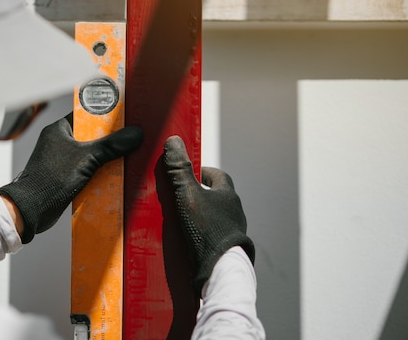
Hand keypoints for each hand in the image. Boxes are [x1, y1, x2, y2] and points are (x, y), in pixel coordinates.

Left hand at [0, 113, 142, 243]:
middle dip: (109, 141)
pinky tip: (115, 176)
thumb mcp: (86, 158)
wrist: (30, 209)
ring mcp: (61, 160)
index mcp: (59, 129)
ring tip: (127, 157)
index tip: (124, 118)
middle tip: (130, 139)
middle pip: (91, 136)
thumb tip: (135, 133)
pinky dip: (99, 173)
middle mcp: (59, 142)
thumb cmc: (52, 177)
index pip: (86, 115)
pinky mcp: (64, 177)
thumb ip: (110, 146)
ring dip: (105, 159)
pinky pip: (87, 170)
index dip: (105, 116)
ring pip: (90, 155)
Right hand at [163, 135, 254, 295]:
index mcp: (227, 195)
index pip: (218, 176)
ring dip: (203, 215)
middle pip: (218, 196)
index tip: (192, 173)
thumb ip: (179, 169)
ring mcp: (232, 231)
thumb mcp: (187, 194)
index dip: (204, 172)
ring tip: (184, 218)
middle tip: (184, 194)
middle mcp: (234, 212)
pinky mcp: (226, 249)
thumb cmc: (207, 229)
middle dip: (202, 194)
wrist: (220, 267)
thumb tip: (173, 140)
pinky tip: (190, 239)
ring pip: (217, 217)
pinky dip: (203, 234)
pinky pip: (214, 235)